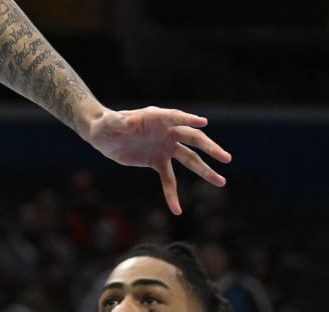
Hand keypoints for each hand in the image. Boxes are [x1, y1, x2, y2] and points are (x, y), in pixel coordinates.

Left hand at [82, 106, 229, 215]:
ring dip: (205, 171)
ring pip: (189, 160)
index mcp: (156, 118)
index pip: (175, 117)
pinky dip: (172, 194)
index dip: (188, 119)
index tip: (203, 122)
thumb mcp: (111, 123)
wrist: (103, 136)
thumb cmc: (107, 124)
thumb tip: (132, 120)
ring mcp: (164, 148)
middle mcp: (165, 132)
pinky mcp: (157, 162)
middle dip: (209, 148)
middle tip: (226, 158)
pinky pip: (169, 180)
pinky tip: (177, 210)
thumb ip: (121, 122)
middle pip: (192, 139)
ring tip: (221, 182)